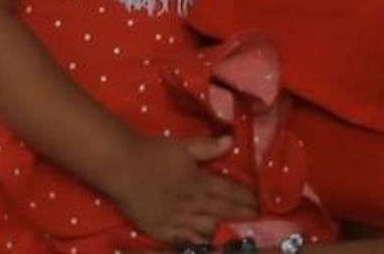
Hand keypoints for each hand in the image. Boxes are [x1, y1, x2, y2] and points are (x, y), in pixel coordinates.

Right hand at [110, 135, 258, 245]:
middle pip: (223, 212)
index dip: (246, 199)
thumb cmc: (154, 153)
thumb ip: (208, 147)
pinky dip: (200, 243)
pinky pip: (186, 241)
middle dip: (242, 217)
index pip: (230, 192)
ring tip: (240, 234)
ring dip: (225, 231)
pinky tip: (210, 245)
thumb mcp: (183, 146)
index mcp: (200, 181)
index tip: (260, 203)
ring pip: (208, 229)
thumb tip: (231, 140)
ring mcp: (178, 220)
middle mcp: (193, 203)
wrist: (123, 168)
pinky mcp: (163, 231)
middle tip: (259, 221)